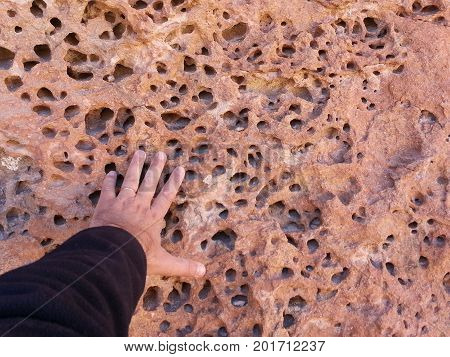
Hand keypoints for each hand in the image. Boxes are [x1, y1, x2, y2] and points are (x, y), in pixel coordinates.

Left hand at [90, 150, 205, 277]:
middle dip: (156, 168)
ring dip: (135, 167)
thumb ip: (182, 266)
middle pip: (149, 183)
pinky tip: (112, 172)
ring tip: (139, 153)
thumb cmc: (137, 257)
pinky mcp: (106, 205)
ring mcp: (122, 203)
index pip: (167, 196)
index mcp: (154, 217)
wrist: (110, 254)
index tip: (179, 168)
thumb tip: (203, 272)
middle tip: (160, 154)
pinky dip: (109, 181)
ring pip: (130, 181)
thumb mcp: (163, 263)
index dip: (174, 182)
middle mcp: (140, 206)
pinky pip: (108, 189)